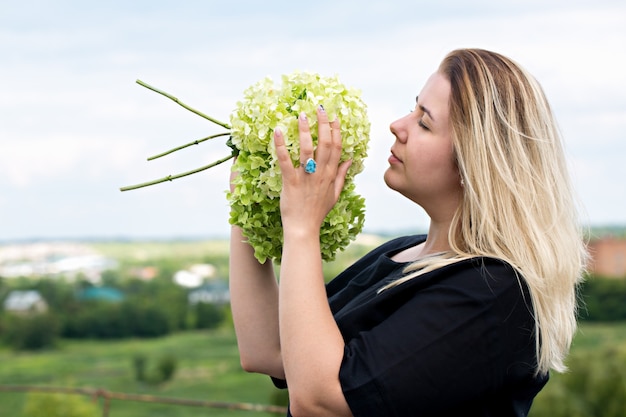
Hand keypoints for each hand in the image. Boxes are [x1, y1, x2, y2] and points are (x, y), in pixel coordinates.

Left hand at [274, 106, 351, 235]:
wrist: (304, 229)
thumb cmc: (317, 212)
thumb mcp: (334, 194)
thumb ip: (341, 175)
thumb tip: (349, 160)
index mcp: (331, 175)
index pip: (336, 148)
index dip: (336, 131)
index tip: (334, 116)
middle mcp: (320, 174)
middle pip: (325, 144)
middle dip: (323, 124)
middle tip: (319, 108)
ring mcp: (306, 178)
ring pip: (307, 150)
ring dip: (305, 130)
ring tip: (302, 115)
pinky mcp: (291, 182)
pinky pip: (286, 161)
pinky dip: (281, 145)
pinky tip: (278, 131)